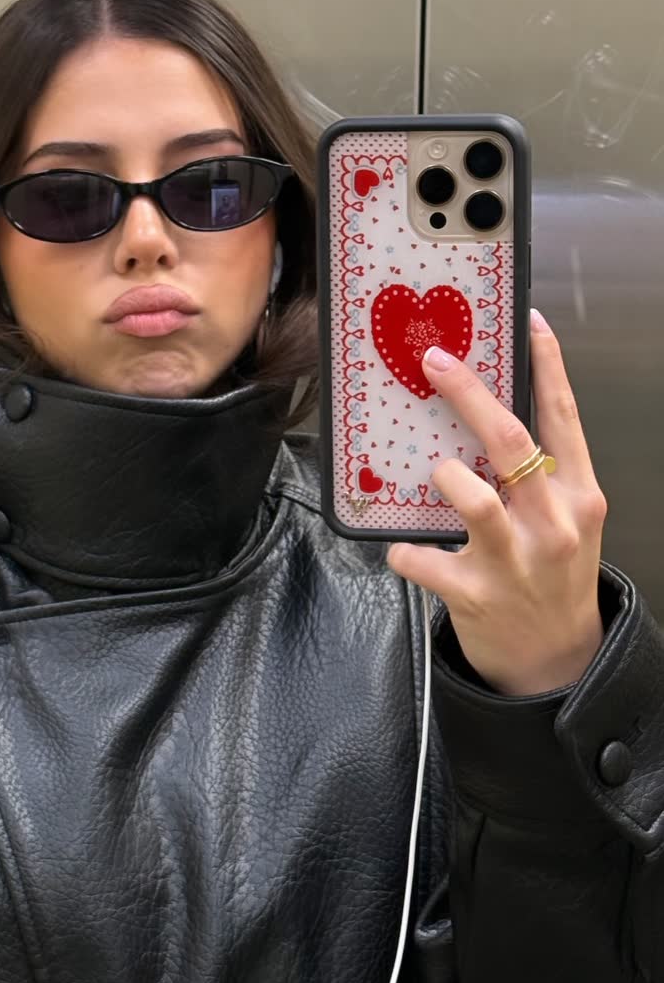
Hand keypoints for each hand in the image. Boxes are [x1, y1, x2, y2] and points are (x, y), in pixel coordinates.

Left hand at [384, 309, 607, 696]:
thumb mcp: (569, 520)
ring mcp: (514, 559)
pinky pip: (419, 555)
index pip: (565, 418)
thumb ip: (542, 475)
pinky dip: (403, 549)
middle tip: (435, 361)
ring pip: (468, 495)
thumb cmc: (555, 578)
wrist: (556, 659)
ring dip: (441, 476)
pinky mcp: (473, 593)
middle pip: (508, 441)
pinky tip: (407, 547)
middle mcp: (552, 523)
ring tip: (436, 479)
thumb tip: (492, 417)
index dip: (547, 365)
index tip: (527, 323)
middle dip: (467, 392)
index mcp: (578, 496)